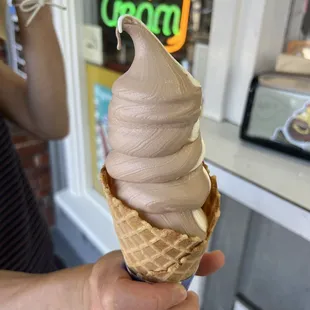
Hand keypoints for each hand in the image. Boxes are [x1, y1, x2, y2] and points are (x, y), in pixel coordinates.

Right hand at [86, 250, 224, 309]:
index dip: (171, 295)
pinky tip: (168, 307)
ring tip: (175, 302)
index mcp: (114, 294)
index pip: (153, 302)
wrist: (91, 297)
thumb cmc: (113, 274)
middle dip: (184, 307)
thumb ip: (177, 259)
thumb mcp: (135, 256)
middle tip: (182, 295)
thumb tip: (219, 258)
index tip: (178, 287)